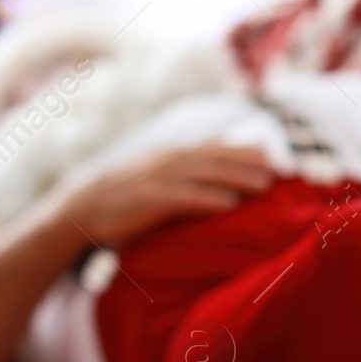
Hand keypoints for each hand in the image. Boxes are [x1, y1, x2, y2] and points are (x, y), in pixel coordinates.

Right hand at [53, 143, 274, 246]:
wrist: (80, 212)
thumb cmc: (124, 201)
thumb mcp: (156, 181)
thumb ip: (186, 176)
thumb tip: (224, 182)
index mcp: (170, 156)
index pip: (213, 149)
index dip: (244, 150)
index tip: (274, 156)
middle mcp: (167, 161)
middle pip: (215, 158)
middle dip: (248, 162)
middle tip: (280, 171)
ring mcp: (157, 179)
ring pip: (205, 174)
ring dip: (237, 177)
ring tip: (265, 186)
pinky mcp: (148, 200)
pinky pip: (183, 198)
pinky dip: (208, 200)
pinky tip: (230, 205)